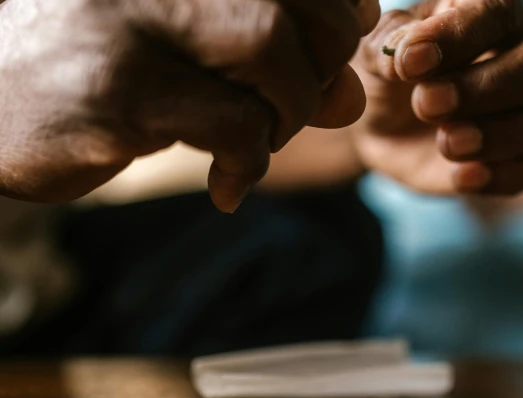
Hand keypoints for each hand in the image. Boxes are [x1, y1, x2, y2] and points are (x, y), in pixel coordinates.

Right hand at [0, 0, 379, 211]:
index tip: (337, 45)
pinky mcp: (118, 85)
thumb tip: (351, 98)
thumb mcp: (197, 59)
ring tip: (258, 144)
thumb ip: (279, 68)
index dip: (340, 7)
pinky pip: (233, 122)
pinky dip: (251, 162)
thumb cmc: (101, 71)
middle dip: (324, 65)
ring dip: (289, 113)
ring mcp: (134, 15)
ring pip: (273, 49)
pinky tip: (227, 184)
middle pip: (300, 3)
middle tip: (293, 108)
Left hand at [351, 0, 522, 195]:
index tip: (410, 64)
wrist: (382, 129)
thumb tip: (408, 54)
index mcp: (491, 14)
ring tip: (448, 143)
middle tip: (427, 106)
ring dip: (507, 134)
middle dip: (491, 88)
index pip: (497, 12)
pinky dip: (507, 175)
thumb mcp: (375, 53)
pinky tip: (461, 177)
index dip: (458, 37)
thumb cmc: (387, 75)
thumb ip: (390, 47)